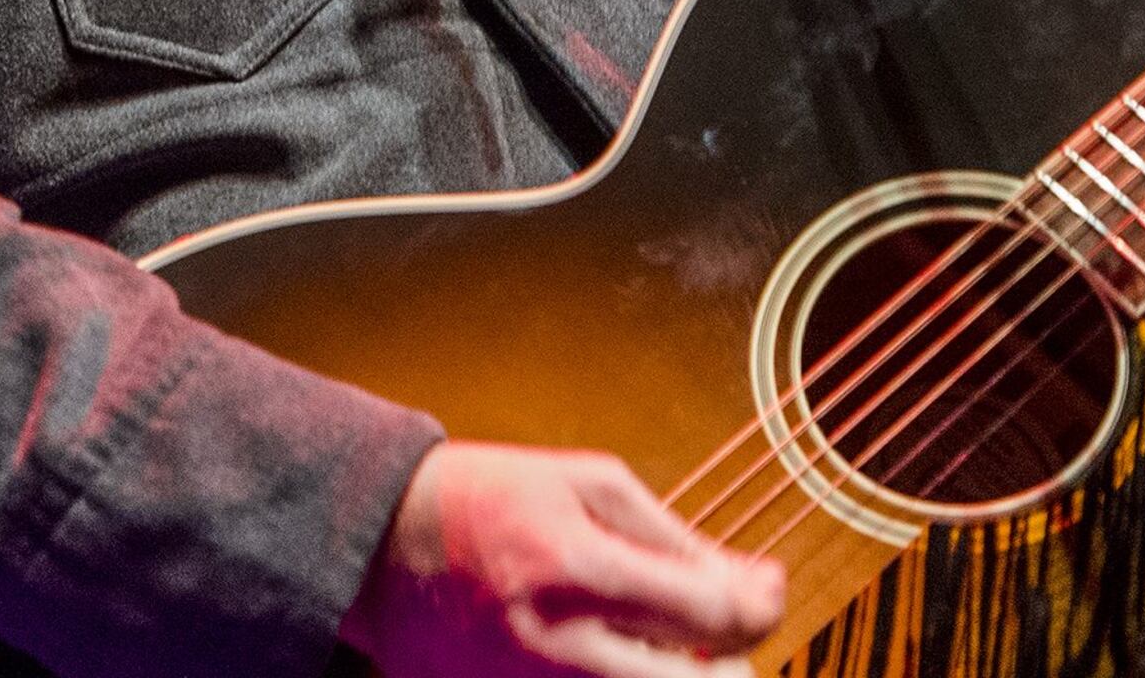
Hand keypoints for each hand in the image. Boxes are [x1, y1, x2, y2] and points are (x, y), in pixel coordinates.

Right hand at [339, 441, 787, 677]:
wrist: (380, 549)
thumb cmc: (491, 500)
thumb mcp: (588, 484)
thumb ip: (675, 540)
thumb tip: (754, 585)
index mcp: (578, 571)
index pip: (713, 615)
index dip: (762, 602)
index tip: (765, 583)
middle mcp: (559, 649)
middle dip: (733, 660)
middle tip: (722, 628)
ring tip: (670, 645)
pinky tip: (624, 659)